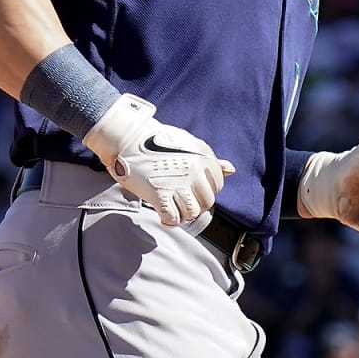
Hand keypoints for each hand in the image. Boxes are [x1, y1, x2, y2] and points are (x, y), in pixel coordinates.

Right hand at [82, 94, 234, 225]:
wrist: (127, 137)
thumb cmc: (156, 140)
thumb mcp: (189, 144)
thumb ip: (211, 160)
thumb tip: (231, 169)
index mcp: (204, 157)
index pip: (217, 186)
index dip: (203, 191)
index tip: (190, 189)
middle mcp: (195, 170)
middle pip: (206, 202)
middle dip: (194, 204)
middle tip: (179, 200)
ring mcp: (178, 182)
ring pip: (192, 213)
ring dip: (182, 214)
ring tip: (172, 208)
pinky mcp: (159, 193)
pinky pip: (173, 218)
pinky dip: (168, 220)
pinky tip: (162, 214)